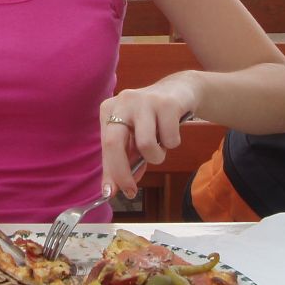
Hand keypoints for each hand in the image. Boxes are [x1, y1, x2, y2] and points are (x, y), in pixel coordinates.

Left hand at [99, 82, 194, 198]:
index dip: (109, 172)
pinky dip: (172, 143)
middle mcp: (123, 102)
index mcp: (109, 110)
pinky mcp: (167, 103)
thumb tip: (117, 189)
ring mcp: (144, 101)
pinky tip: (172, 131)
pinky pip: (169, 139)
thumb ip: (125, 159)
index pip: (105, 146)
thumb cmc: (153, 119)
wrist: (180, 90)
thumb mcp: (134, 136)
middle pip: (114, 143)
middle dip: (121, 172)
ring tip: (161, 146)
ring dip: (156, 156)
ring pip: (146, 145)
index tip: (111, 193)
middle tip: (131, 191)